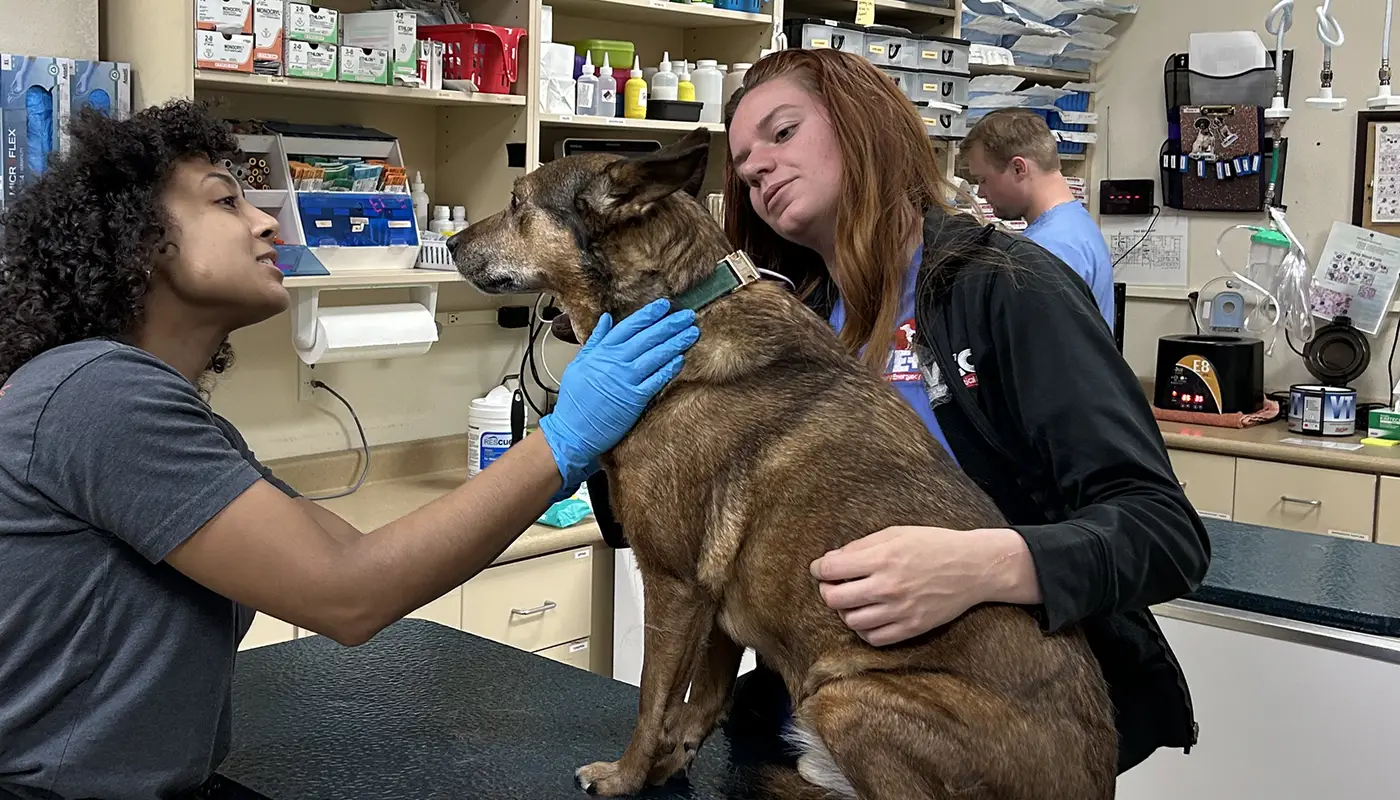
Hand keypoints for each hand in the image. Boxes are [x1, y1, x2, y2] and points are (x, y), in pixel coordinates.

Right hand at [539, 299, 698, 487]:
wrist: (572, 430)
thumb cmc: (574, 401)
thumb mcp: (578, 364)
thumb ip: (595, 341)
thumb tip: (606, 319)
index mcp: (602, 352)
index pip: (630, 326)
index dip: (649, 314)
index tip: (664, 305)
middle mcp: (615, 362)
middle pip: (648, 337)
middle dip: (670, 324)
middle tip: (688, 316)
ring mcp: (626, 380)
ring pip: (656, 355)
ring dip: (676, 343)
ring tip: (692, 332)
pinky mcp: (634, 399)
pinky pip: (656, 380)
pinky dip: (669, 369)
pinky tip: (681, 360)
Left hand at [809, 526, 1040, 645]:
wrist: (973, 567)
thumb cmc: (934, 544)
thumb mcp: (896, 532)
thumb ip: (862, 546)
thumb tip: (832, 559)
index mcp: (882, 557)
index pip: (831, 568)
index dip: (819, 568)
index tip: (821, 568)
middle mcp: (888, 586)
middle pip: (834, 598)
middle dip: (827, 591)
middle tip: (833, 585)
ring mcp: (900, 610)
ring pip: (851, 621)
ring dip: (846, 611)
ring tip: (853, 601)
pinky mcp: (912, 627)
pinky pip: (874, 638)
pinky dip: (864, 629)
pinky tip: (869, 617)